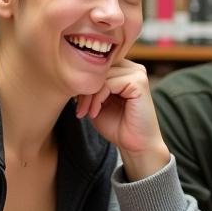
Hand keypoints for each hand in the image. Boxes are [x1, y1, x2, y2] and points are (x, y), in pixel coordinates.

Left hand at [75, 57, 170, 178]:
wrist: (135, 145)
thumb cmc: (117, 126)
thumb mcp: (97, 102)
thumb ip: (91, 86)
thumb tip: (72, 72)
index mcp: (124, 70)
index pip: (97, 65)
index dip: (84, 82)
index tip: (76, 103)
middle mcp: (133, 68)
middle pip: (99, 68)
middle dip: (84, 89)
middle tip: (80, 109)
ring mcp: (137, 74)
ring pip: (101, 76)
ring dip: (89, 96)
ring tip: (86, 113)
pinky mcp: (139, 82)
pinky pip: (108, 83)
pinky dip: (97, 99)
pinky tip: (95, 113)